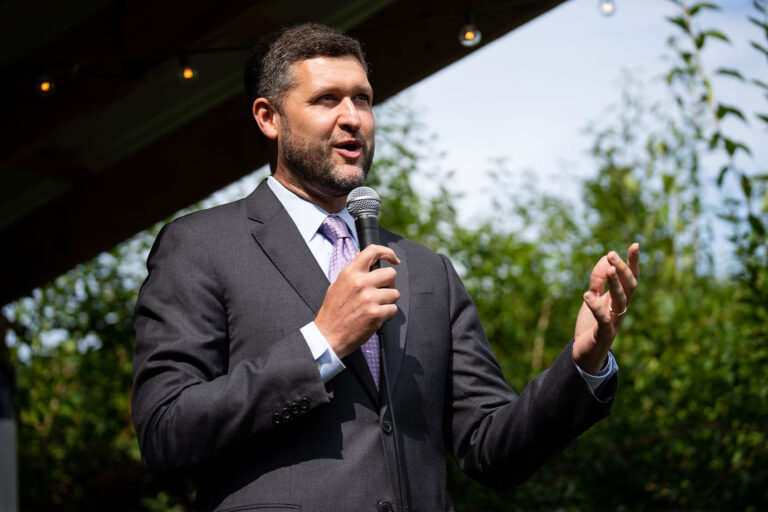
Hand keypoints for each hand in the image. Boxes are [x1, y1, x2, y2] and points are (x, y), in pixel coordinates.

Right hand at [315, 245, 400, 358]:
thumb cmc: (332, 313)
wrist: (327, 336)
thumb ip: (351, 272)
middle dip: (389, 284)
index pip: (372, 251)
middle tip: (382, 292)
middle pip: (391, 274)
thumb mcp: (336, 285)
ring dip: (388, 302)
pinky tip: (376, 319)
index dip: (388, 252)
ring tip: (375, 308)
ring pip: (395, 293)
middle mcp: (360, 283)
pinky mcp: (376, 314)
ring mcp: (369, 298)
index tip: (394, 259)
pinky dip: (388, 315)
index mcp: (349, 273)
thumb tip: (360, 256)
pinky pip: (393, 309)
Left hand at [573, 243, 639, 373]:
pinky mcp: (603, 334)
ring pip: (620, 301)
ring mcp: (614, 322)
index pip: (630, 278)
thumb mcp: (594, 298)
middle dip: (622, 270)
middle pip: (629, 287)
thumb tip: (604, 258)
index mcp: (619, 299)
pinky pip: (603, 320)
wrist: (585, 354)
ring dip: (615, 285)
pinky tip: (587, 295)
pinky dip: (596, 307)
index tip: (635, 245)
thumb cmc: (592, 324)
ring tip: (607, 269)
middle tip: (612, 254)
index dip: (633, 262)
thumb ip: (598, 280)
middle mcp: (620, 309)